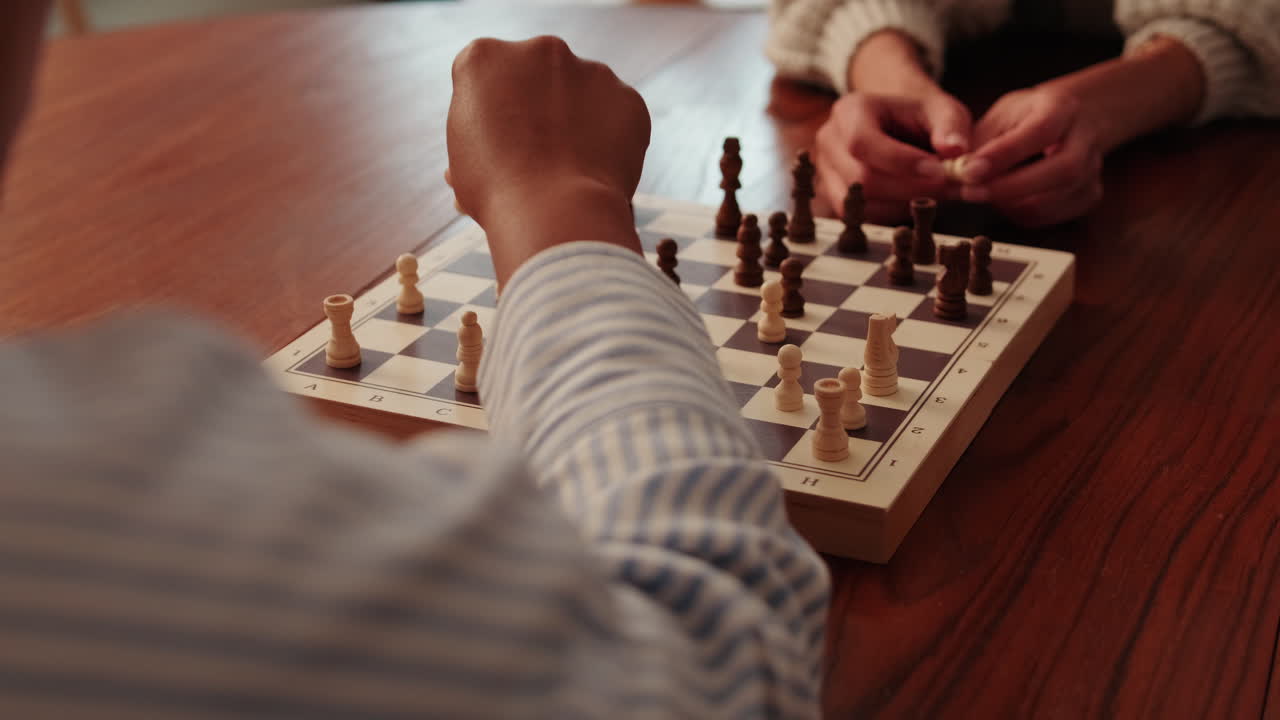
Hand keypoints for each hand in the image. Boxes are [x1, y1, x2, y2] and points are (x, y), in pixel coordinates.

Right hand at [447, 37, 649, 283]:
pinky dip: (610, 138)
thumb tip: (498, 134)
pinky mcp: (627, 97)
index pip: (488, 78)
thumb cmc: (496, 190)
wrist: (555, 213)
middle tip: (537, 151)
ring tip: (568, 166)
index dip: (493, 112)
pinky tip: (595, 168)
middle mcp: (539, 49)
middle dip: (538, 105)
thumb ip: (481, 125)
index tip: (498, 140)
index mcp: (484, 57)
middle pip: (538, 75)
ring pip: (582, 92)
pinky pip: (617, 116)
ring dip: (576, 118)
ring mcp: (590, 70)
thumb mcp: (463, 154)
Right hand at [814, 91, 970, 223]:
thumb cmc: (919, 118)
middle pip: (861, 179)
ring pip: (861, 203)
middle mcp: (830, 142)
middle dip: (908, 188)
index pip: (862, 142)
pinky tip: (913, 197)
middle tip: (946, 186)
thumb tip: (955, 150)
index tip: (939, 171)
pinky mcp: (834, 196)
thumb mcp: (941, 110)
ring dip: (903, 203)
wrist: (899, 127)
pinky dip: (893, 212)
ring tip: (933, 190)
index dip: (900, 162)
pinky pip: (862, 216)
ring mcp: (827, 172)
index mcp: (850, 111)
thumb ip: (952, 126)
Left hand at [960, 86, 1105, 226]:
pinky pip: (1055, 215)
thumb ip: (977, 144)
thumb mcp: (1001, 115)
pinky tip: (1004, 202)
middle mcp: (1085, 138)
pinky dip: (1023, 213)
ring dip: (1013, 203)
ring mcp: (1093, 169)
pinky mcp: (1090, 194)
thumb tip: (948, 174)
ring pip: (1059, 197)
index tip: (968, 171)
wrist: (1073, 118)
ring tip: (982, 194)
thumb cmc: (1028, 116)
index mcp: (1061, 108)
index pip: (1039, 131)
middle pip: (1062, 170)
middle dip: (1010, 187)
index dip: (1003, 156)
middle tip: (969, 193)